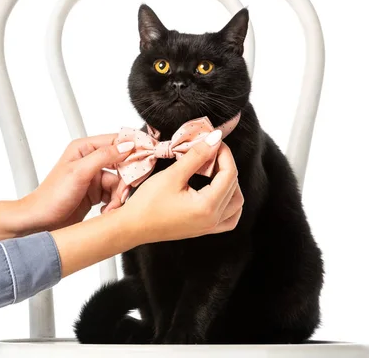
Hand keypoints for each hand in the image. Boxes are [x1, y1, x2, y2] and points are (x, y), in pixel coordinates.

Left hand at [15, 134, 133, 233]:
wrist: (40, 223)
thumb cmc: (51, 197)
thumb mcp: (79, 172)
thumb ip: (104, 156)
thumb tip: (127, 145)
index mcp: (84, 148)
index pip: (116, 141)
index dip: (133, 150)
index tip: (145, 160)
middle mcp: (90, 160)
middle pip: (122, 164)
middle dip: (125, 180)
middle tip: (124, 193)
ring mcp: (93, 177)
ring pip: (119, 182)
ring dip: (118, 196)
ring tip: (111, 207)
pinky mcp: (95, 193)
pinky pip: (114, 194)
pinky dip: (114, 203)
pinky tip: (107, 211)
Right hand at [120, 130, 243, 243]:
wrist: (133, 227)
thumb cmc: (147, 204)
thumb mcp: (172, 175)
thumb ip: (196, 156)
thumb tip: (214, 140)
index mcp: (207, 207)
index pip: (229, 175)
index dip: (224, 154)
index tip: (214, 141)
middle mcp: (213, 220)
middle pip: (234, 187)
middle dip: (226, 165)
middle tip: (211, 152)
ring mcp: (209, 227)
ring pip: (236, 203)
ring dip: (231, 184)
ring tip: (214, 170)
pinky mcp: (203, 229)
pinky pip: (229, 218)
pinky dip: (230, 203)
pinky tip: (219, 192)